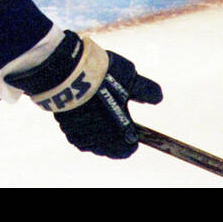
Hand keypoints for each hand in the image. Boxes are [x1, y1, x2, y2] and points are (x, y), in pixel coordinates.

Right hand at [5, 32, 162, 158]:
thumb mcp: (130, 80)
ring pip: (92, 141)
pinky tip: (85, 112)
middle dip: (114, 137)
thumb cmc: (103, 76)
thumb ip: (145, 91)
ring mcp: (78, 135)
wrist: (67, 71)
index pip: (126, 150)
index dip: (131, 140)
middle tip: (115, 118)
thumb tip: (158, 97)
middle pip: (108, 148)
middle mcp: (97, 140)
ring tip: (99, 113)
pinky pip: (77, 132)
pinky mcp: (64, 126)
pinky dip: (83, 126)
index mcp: (117, 134)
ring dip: (97, 132)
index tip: (131, 127)